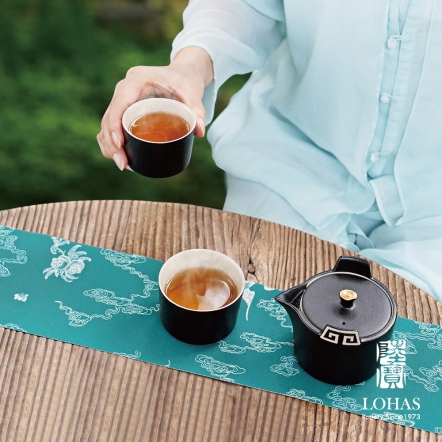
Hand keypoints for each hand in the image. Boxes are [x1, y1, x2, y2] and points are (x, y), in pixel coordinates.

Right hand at [97, 46, 213, 169]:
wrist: (182, 75)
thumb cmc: (185, 82)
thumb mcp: (193, 94)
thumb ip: (197, 111)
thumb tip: (200, 132)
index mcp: (137, 80)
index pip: (119, 103)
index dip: (115, 124)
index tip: (120, 144)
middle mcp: (125, 88)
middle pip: (109, 117)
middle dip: (112, 142)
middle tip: (122, 164)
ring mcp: (122, 99)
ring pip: (107, 123)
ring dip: (109, 145)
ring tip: (122, 164)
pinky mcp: (124, 109)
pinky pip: (112, 125)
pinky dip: (111, 141)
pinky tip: (119, 157)